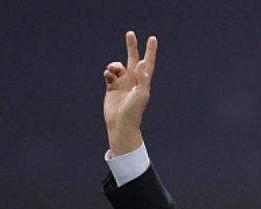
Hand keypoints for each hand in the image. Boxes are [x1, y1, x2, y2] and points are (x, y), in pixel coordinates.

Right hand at [103, 31, 157, 155]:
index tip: (152, 38)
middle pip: (133, 59)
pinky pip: (109, 74)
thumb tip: (143, 62)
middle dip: (131, 46)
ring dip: (114, 64)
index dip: (150, 51)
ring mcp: (122, 83)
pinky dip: (108, 72)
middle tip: (130, 33)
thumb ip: (142, 77)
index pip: (148, 63)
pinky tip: (108, 76)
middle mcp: (133, 80)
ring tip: (112, 69)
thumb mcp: (141, 94)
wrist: (121, 123)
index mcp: (143, 81)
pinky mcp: (111, 87)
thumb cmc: (134, 111)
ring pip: (118, 66)